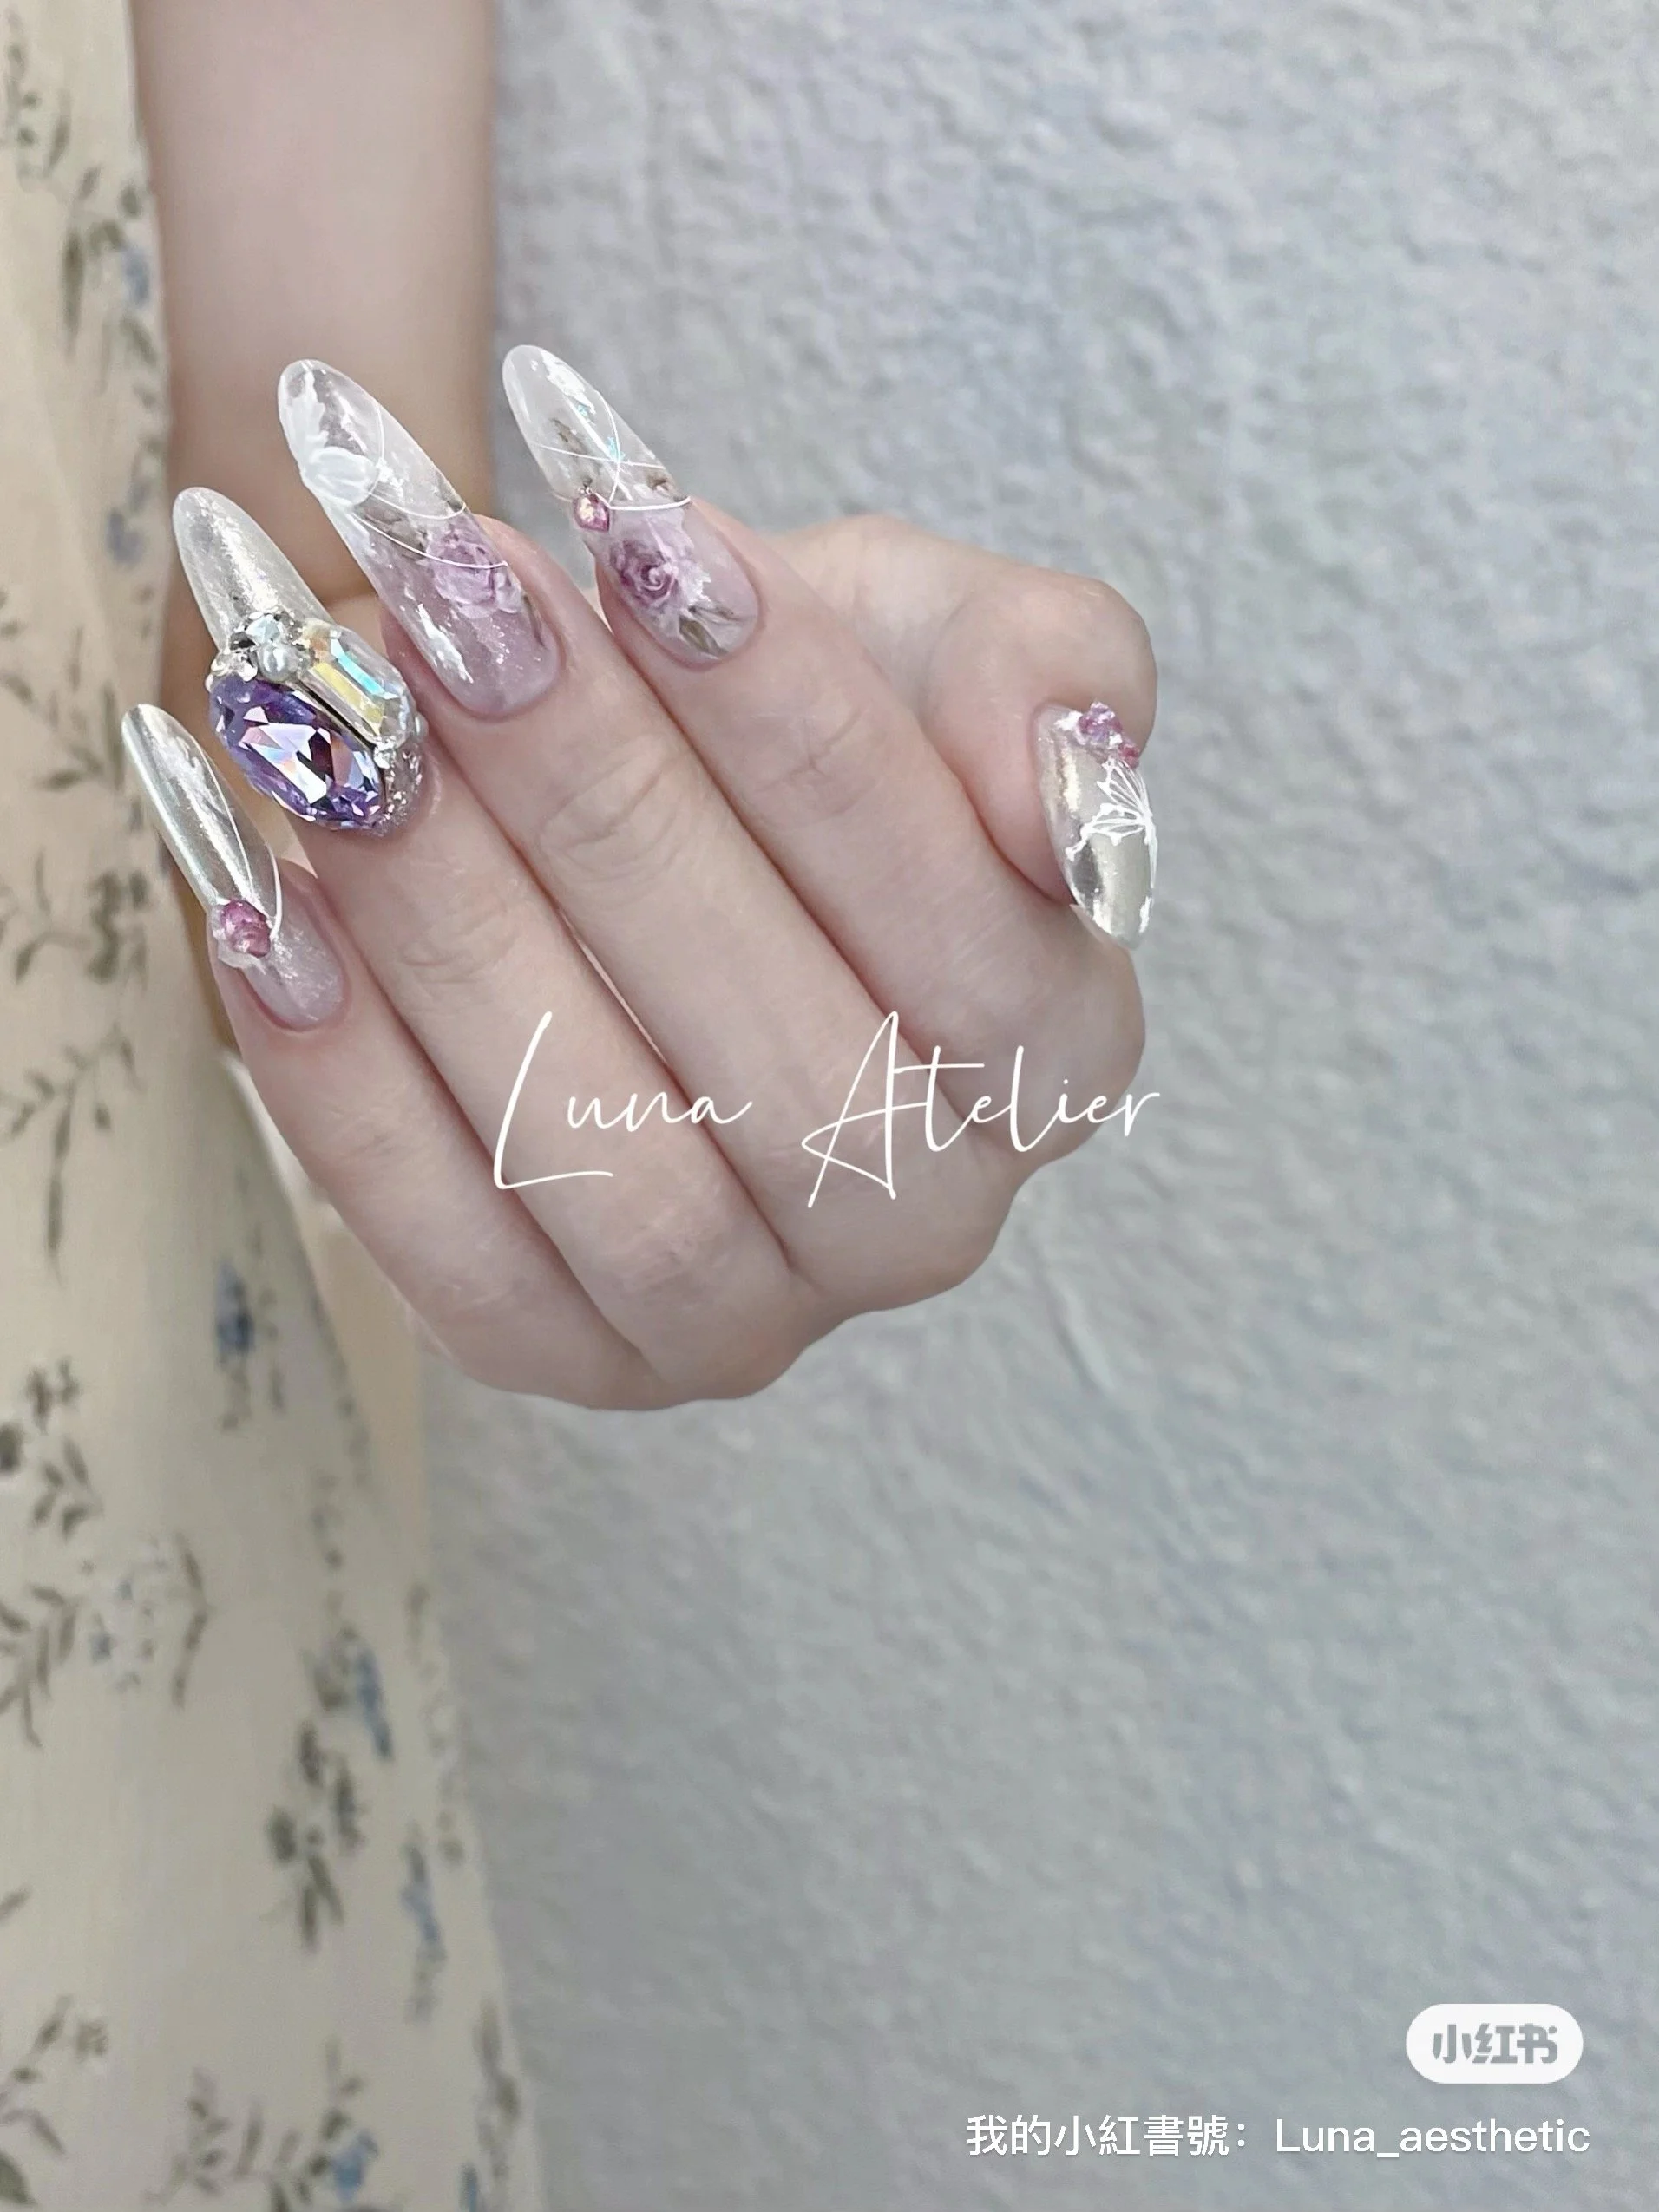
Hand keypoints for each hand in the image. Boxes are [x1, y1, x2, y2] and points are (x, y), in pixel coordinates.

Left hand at [134, 357, 1154, 1407]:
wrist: (636, 829)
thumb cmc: (798, 720)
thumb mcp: (944, 636)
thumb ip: (1048, 677)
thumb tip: (1068, 797)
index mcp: (1057, 1054)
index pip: (966, 924)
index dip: (804, 731)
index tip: (648, 536)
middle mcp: (926, 1222)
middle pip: (789, 1066)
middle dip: (606, 812)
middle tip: (455, 602)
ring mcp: (745, 1317)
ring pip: (612, 1170)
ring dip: (460, 939)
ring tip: (340, 735)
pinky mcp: (565, 1352)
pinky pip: (451, 1256)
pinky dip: (348, 1084)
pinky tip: (270, 901)